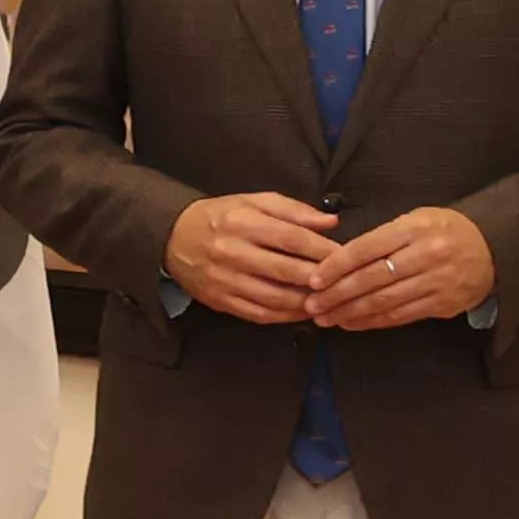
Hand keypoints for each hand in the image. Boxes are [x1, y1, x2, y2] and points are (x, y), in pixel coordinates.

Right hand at [164, 191, 341, 324]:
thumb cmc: (220, 217)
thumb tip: (330, 223)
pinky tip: (302, 311)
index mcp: (242, 222)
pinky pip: (259, 314)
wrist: (172, 238)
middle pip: (287, 271)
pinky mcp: (219, 301)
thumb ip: (293, 210)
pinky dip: (286, 316)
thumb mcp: (253, 202)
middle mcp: (231, 252)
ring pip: (275, 298)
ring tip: (327, 300)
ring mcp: (224, 280)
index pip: (293, 238)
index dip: (323, 249)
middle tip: (343, 282)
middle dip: (320, 279)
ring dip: (306, 303)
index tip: (345, 256)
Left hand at [307, 204, 495, 331]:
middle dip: (336, 294)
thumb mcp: (415, 220)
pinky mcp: (442, 304)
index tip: (313, 279)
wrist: (494, 246)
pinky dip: (373, 321)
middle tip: (312, 305)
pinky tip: (352, 323)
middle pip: (371, 279)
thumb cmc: (444, 230)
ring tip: (326, 318)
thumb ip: (382, 237)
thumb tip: (340, 259)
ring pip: (384, 301)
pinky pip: (400, 316)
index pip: (365, 249)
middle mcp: (425, 255)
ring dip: (350, 313)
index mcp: (413, 229)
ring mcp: (435, 282)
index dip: (335, 266)